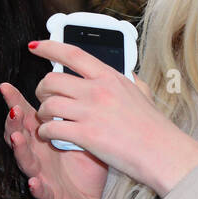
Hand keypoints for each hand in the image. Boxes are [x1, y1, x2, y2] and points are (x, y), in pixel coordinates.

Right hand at [0, 81, 106, 198]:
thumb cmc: (84, 174)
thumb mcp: (83, 140)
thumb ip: (78, 117)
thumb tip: (86, 88)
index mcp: (45, 141)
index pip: (28, 117)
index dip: (16, 101)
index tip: (6, 85)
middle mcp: (38, 156)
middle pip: (20, 135)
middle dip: (14, 121)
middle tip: (13, 107)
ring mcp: (41, 176)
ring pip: (25, 161)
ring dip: (20, 149)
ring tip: (17, 138)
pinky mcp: (50, 196)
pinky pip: (41, 191)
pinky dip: (37, 186)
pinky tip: (34, 180)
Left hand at [24, 40, 197, 198]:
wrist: (162, 151)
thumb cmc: (154, 127)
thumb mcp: (142, 93)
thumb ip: (129, 80)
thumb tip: (126, 71)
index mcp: (110, 77)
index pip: (72, 54)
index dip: (49, 47)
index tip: (35, 47)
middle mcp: (98, 90)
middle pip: (52, 80)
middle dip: (41, 89)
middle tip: (44, 97)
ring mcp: (91, 112)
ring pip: (48, 104)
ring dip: (42, 113)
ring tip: (48, 120)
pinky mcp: (86, 135)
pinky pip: (51, 129)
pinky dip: (46, 132)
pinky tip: (51, 136)